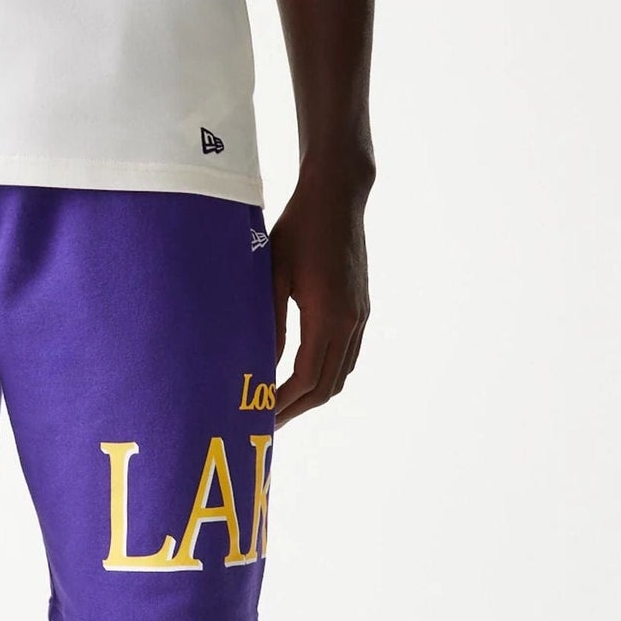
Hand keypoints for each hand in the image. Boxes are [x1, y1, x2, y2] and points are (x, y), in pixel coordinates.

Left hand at [270, 172, 370, 424]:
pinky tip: (303, 380)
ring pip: (340, 376)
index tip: (259, 417)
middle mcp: (350, 322)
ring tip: (283, 407)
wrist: (338, 196)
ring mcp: (359, 317)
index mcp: (328, 316)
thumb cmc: (298, 229)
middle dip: (296, 410)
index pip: (305, 379)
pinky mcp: (361, 310)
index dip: (282, 404)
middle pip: (326, 387)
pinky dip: (326, 377)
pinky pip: (347, 358)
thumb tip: (261, 367)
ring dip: (312, 397)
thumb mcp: (272, 275)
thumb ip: (268, 324)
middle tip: (268, 424)